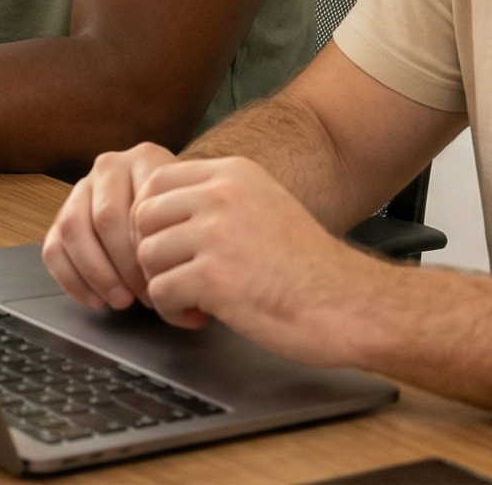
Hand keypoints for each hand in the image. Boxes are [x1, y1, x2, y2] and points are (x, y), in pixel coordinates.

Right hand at [43, 142, 183, 310]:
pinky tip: (96, 300)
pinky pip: (53, 248)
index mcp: (146, 159)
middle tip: (143, 296)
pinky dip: (72, 280)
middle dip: (123, 267)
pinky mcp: (61, 214)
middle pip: (104, 219)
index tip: (163, 281)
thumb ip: (188, 236)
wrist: (173, 207)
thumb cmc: (186, 219)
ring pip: (72, 229)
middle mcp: (110, 166)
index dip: (148, 253)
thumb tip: (183, 285)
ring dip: (96, 274)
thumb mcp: (195, 215)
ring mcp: (83, 187)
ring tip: (121, 300)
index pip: (137, 208)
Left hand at [131, 156, 377, 366]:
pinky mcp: (213, 276)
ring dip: (162, 285)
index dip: (153, 218)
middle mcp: (221, 195)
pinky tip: (202, 317)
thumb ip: (219, 201)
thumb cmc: (311, 267)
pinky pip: (161, 292)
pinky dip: (174, 312)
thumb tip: (164, 213)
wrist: (348, 303)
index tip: (171, 246)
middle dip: (153, 253)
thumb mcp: (266, 205)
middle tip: (178, 277)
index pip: (157, 179)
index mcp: (234, 174)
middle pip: (143, 217)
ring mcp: (216, 234)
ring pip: (147, 255)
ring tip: (195, 300)